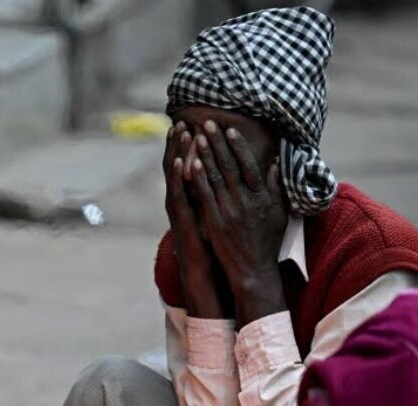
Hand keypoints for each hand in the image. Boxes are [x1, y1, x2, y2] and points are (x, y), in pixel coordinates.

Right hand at [165, 122, 229, 318]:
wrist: (202, 271)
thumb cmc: (215, 245)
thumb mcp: (221, 216)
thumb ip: (226, 197)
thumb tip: (240, 180)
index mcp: (194, 197)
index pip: (192, 165)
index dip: (193, 146)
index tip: (198, 127)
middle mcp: (183, 199)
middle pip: (180, 164)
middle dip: (182, 143)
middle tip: (183, 122)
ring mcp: (180, 207)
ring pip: (177, 174)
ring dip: (178, 152)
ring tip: (179, 132)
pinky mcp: (182, 217)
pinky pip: (181, 193)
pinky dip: (181, 176)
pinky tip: (183, 159)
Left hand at [188, 121, 287, 326]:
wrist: (254, 270)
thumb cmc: (266, 242)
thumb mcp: (279, 213)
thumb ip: (275, 187)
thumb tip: (274, 163)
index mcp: (261, 196)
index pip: (249, 164)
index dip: (238, 145)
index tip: (230, 129)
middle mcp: (246, 200)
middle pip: (230, 164)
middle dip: (218, 142)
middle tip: (208, 122)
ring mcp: (229, 209)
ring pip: (215, 176)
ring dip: (205, 154)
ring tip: (197, 135)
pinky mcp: (215, 220)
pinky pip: (204, 194)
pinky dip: (197, 177)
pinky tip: (188, 163)